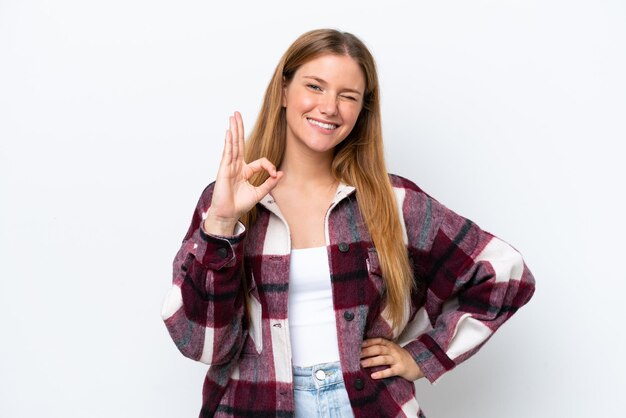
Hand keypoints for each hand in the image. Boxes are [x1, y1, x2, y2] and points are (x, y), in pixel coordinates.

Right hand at [204, 111, 282, 234]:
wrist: (229, 214)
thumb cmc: (240, 204)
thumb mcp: (259, 193)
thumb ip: (270, 183)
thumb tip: (281, 173)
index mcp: (245, 171)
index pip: (260, 161)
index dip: (269, 166)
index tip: (274, 174)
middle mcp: (236, 166)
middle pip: (239, 143)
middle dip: (239, 128)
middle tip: (237, 114)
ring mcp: (229, 166)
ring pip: (233, 145)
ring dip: (234, 130)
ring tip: (233, 117)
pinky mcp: (224, 170)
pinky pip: (227, 154)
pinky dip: (229, 142)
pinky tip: (229, 132)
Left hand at [360, 338, 423, 380]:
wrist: (418, 364)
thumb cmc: (401, 358)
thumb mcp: (392, 350)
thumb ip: (381, 348)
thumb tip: (363, 350)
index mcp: (390, 345)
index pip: (377, 341)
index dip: (367, 342)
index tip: (356, 344)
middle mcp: (393, 350)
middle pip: (378, 349)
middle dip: (366, 351)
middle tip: (355, 354)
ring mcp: (397, 359)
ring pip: (383, 359)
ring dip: (372, 361)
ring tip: (362, 364)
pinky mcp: (400, 369)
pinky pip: (390, 371)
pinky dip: (381, 373)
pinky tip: (373, 375)